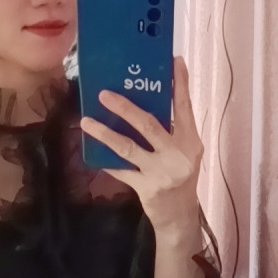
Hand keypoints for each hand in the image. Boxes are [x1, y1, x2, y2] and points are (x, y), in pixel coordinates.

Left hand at [79, 56, 203, 232]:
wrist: (180, 216)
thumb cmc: (180, 176)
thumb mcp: (185, 151)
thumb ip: (173, 130)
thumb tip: (152, 100)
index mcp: (191, 141)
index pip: (185, 107)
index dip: (180, 84)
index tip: (174, 61)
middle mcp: (177, 154)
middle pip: (149, 124)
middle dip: (125, 108)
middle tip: (104, 94)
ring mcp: (161, 172)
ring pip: (128, 147)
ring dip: (105, 133)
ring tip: (87, 122)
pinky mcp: (146, 187)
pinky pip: (121, 171)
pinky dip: (106, 161)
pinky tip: (92, 152)